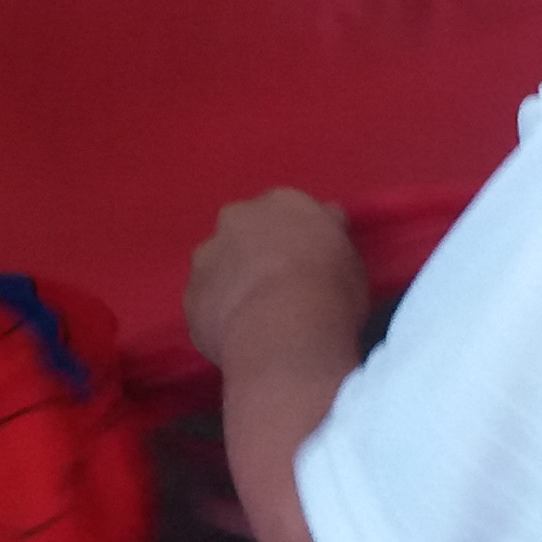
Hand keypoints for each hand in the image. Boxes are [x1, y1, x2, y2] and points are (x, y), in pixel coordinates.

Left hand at [186, 189, 370, 373]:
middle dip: (256, 254)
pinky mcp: (191, 295)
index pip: (287, 211)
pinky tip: (241, 339)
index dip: (296, 239)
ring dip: (232, 284)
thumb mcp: (350, 257)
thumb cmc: (331, 291)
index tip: (306, 264)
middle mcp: (237, 218)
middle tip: (279, 290)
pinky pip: (206, 304)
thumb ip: (330, 233)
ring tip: (258, 320)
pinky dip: (219, 317)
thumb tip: (328, 216)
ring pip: (218, 267)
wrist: (285, 329)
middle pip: (244, 232)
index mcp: (282, 202)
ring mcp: (207, 255)